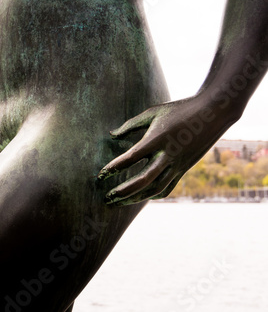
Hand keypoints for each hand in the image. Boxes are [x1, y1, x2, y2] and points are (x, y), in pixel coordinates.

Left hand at [98, 96, 232, 205]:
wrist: (212, 113)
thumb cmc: (179, 109)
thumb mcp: (153, 113)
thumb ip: (131, 125)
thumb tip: (112, 135)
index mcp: (157, 140)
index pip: (131, 158)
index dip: (114, 168)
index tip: (100, 175)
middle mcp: (167, 155)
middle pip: (143, 181)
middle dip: (123, 192)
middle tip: (107, 198)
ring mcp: (178, 165)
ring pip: (155, 189)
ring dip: (136, 198)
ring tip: (120, 202)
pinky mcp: (184, 169)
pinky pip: (167, 188)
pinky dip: (153, 195)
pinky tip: (142, 197)